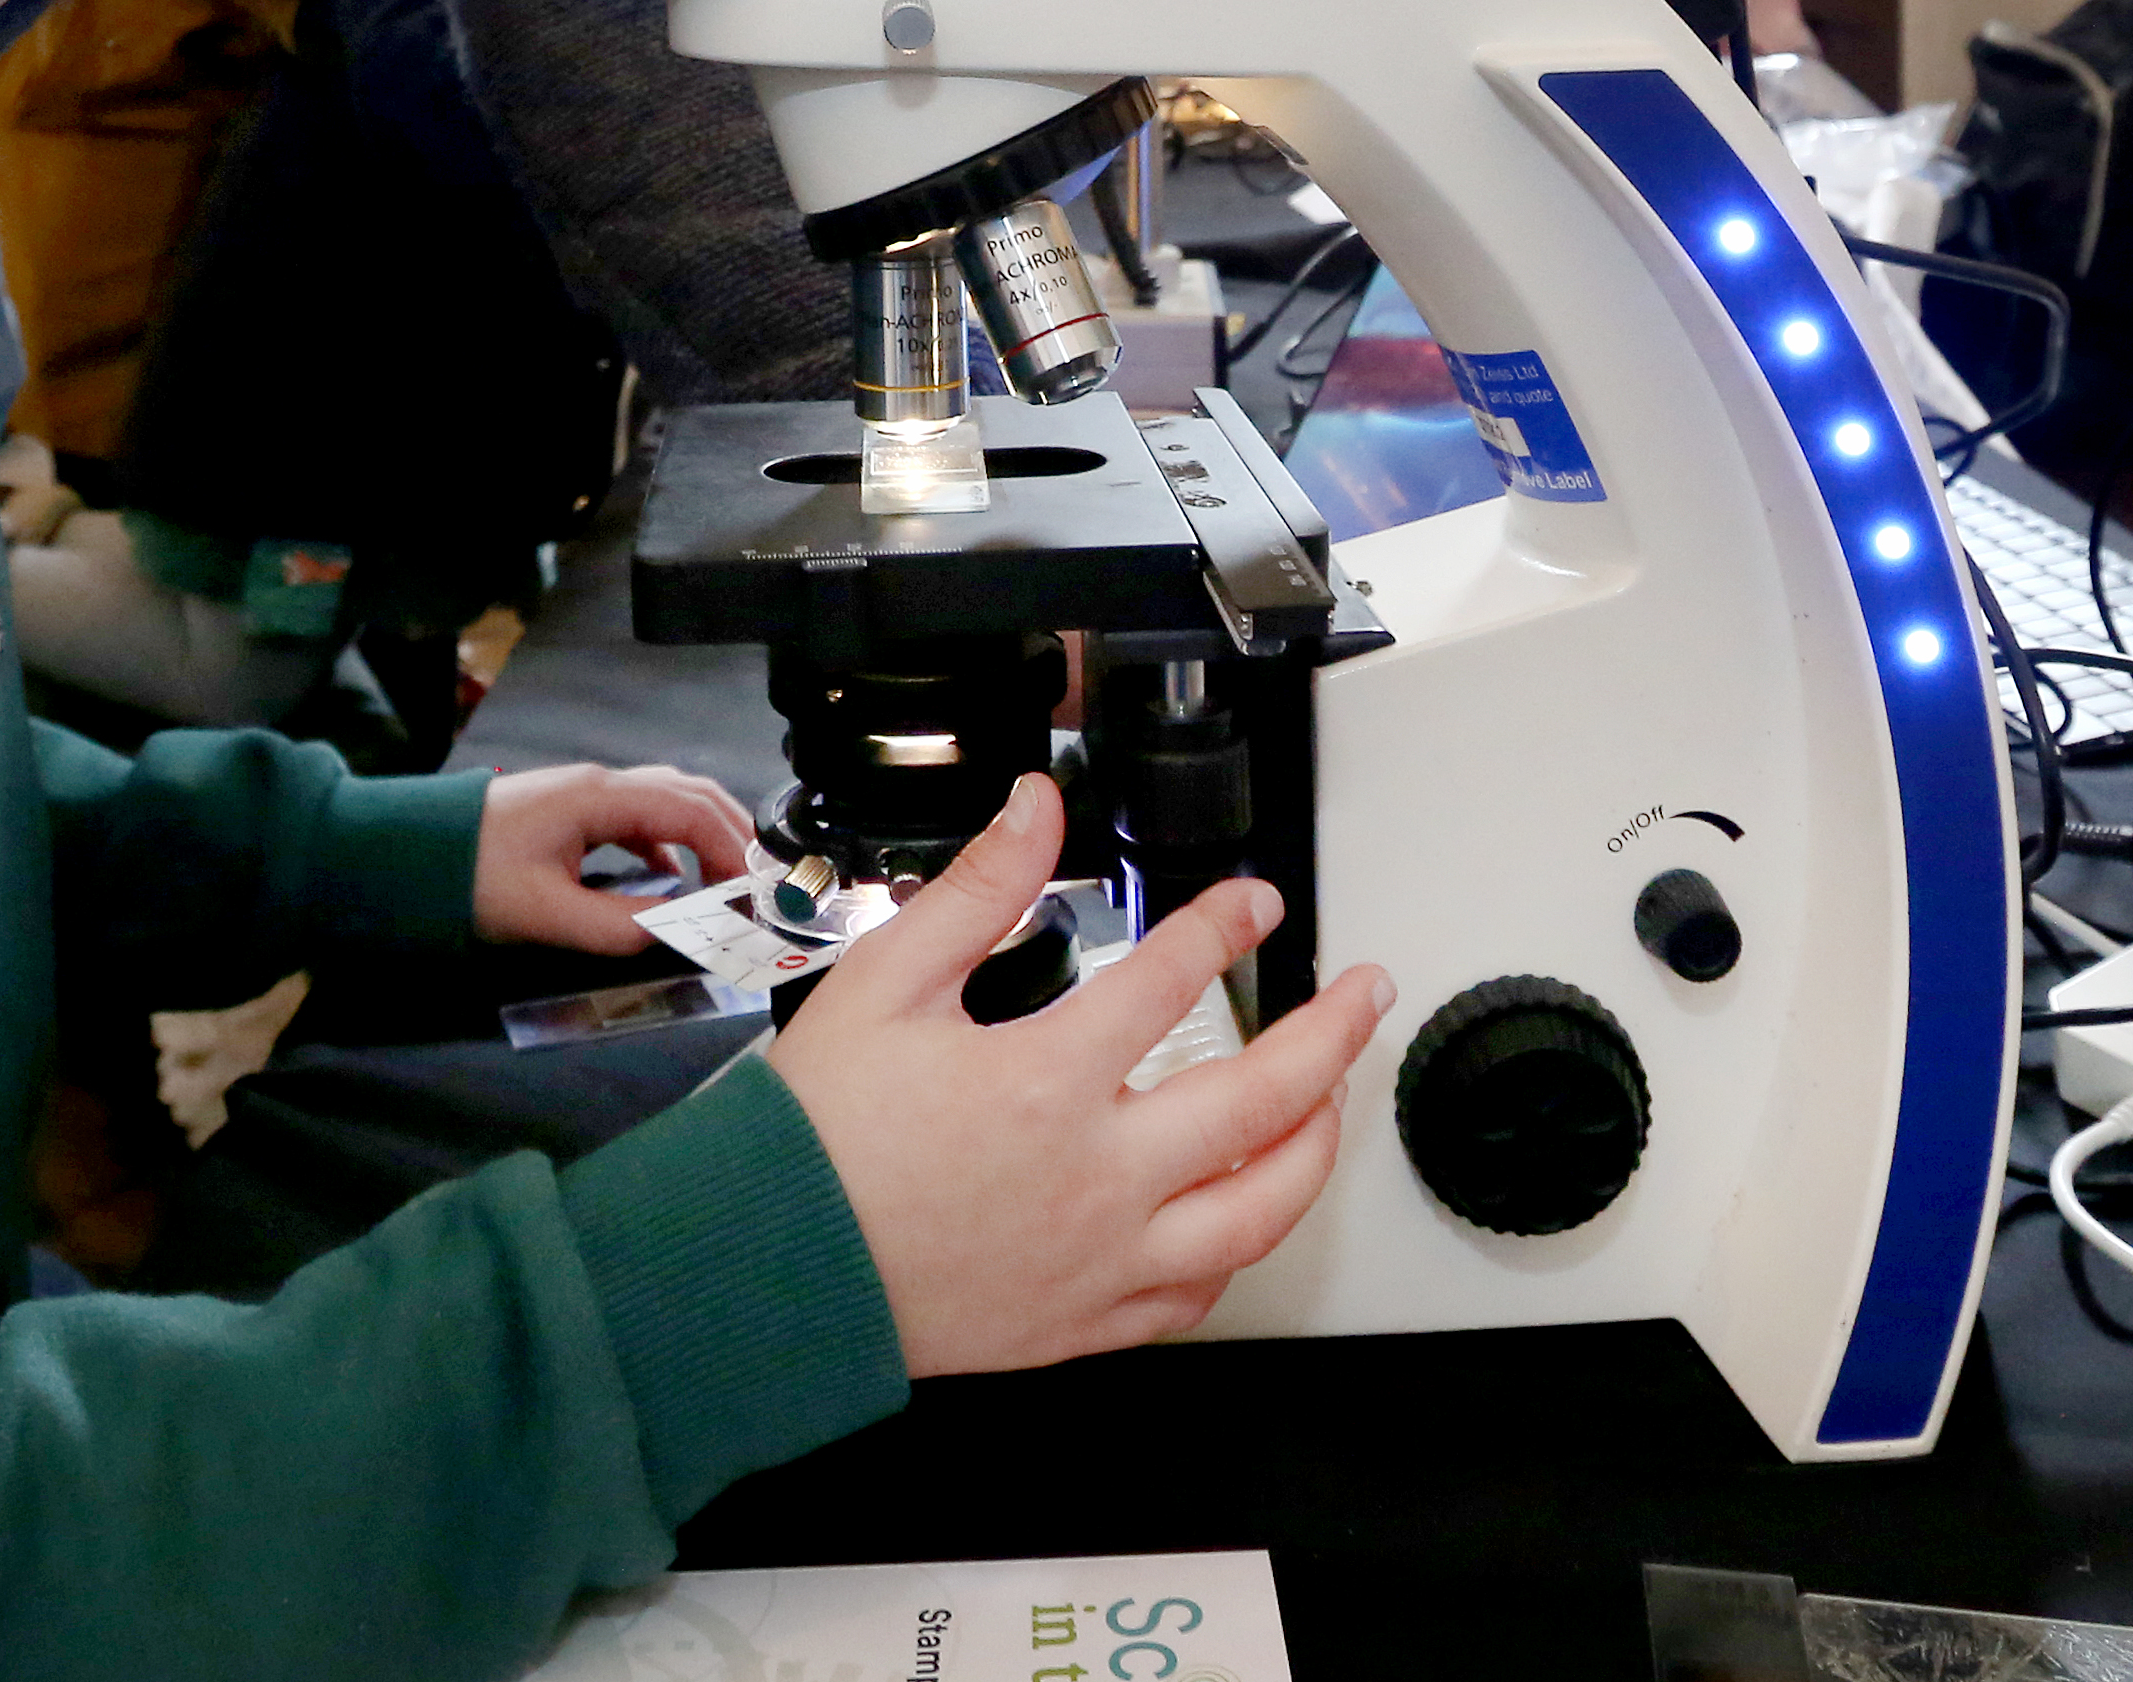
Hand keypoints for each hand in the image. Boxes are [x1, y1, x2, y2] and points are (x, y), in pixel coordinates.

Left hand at [471, 761, 762, 953]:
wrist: (407, 852)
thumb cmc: (472, 876)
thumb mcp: (545, 912)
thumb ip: (615, 925)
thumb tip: (674, 931)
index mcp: (599, 798)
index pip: (689, 810)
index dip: (731, 849)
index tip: (756, 890)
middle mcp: (601, 784)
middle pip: (689, 792)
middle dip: (731, 833)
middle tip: (760, 881)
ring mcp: (586, 794)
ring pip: (666, 799)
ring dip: (704, 833)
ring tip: (728, 879)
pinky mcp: (573, 810)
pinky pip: (640, 816)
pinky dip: (670, 841)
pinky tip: (671, 875)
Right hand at [770, 775, 1394, 1374]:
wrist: (767, 1272)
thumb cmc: (814, 1140)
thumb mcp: (882, 983)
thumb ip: (977, 889)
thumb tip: (1037, 809)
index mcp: (1047, 1084)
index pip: (1173, 980)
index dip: (1224, 924)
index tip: (1252, 903)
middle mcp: (1096, 1178)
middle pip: (1263, 1101)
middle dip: (1333, 1036)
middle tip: (1366, 995)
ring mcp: (1101, 1260)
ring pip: (1258, 1215)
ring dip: (1314, 1150)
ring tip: (1332, 1105)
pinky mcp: (1084, 1323)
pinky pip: (1197, 1297)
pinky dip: (1237, 1250)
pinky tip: (1241, 1216)